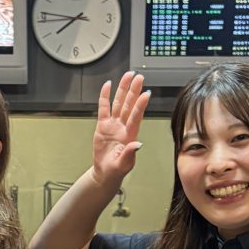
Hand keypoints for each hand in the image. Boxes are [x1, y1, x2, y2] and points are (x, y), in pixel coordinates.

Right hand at [92, 72, 150, 186]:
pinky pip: (104, 108)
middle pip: (129, 105)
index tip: (146, 94)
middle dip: (134, 91)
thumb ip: (130, 154)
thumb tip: (137, 144)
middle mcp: (123, 127)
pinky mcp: (103, 125)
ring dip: (123, 89)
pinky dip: (105, 96)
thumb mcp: (124, 165)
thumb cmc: (116, 170)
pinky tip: (108, 86)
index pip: (136, 117)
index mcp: (130, 136)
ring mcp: (113, 125)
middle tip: (139, 77)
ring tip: (128, 76)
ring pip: (119, 103)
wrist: (105, 173)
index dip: (140, 105)